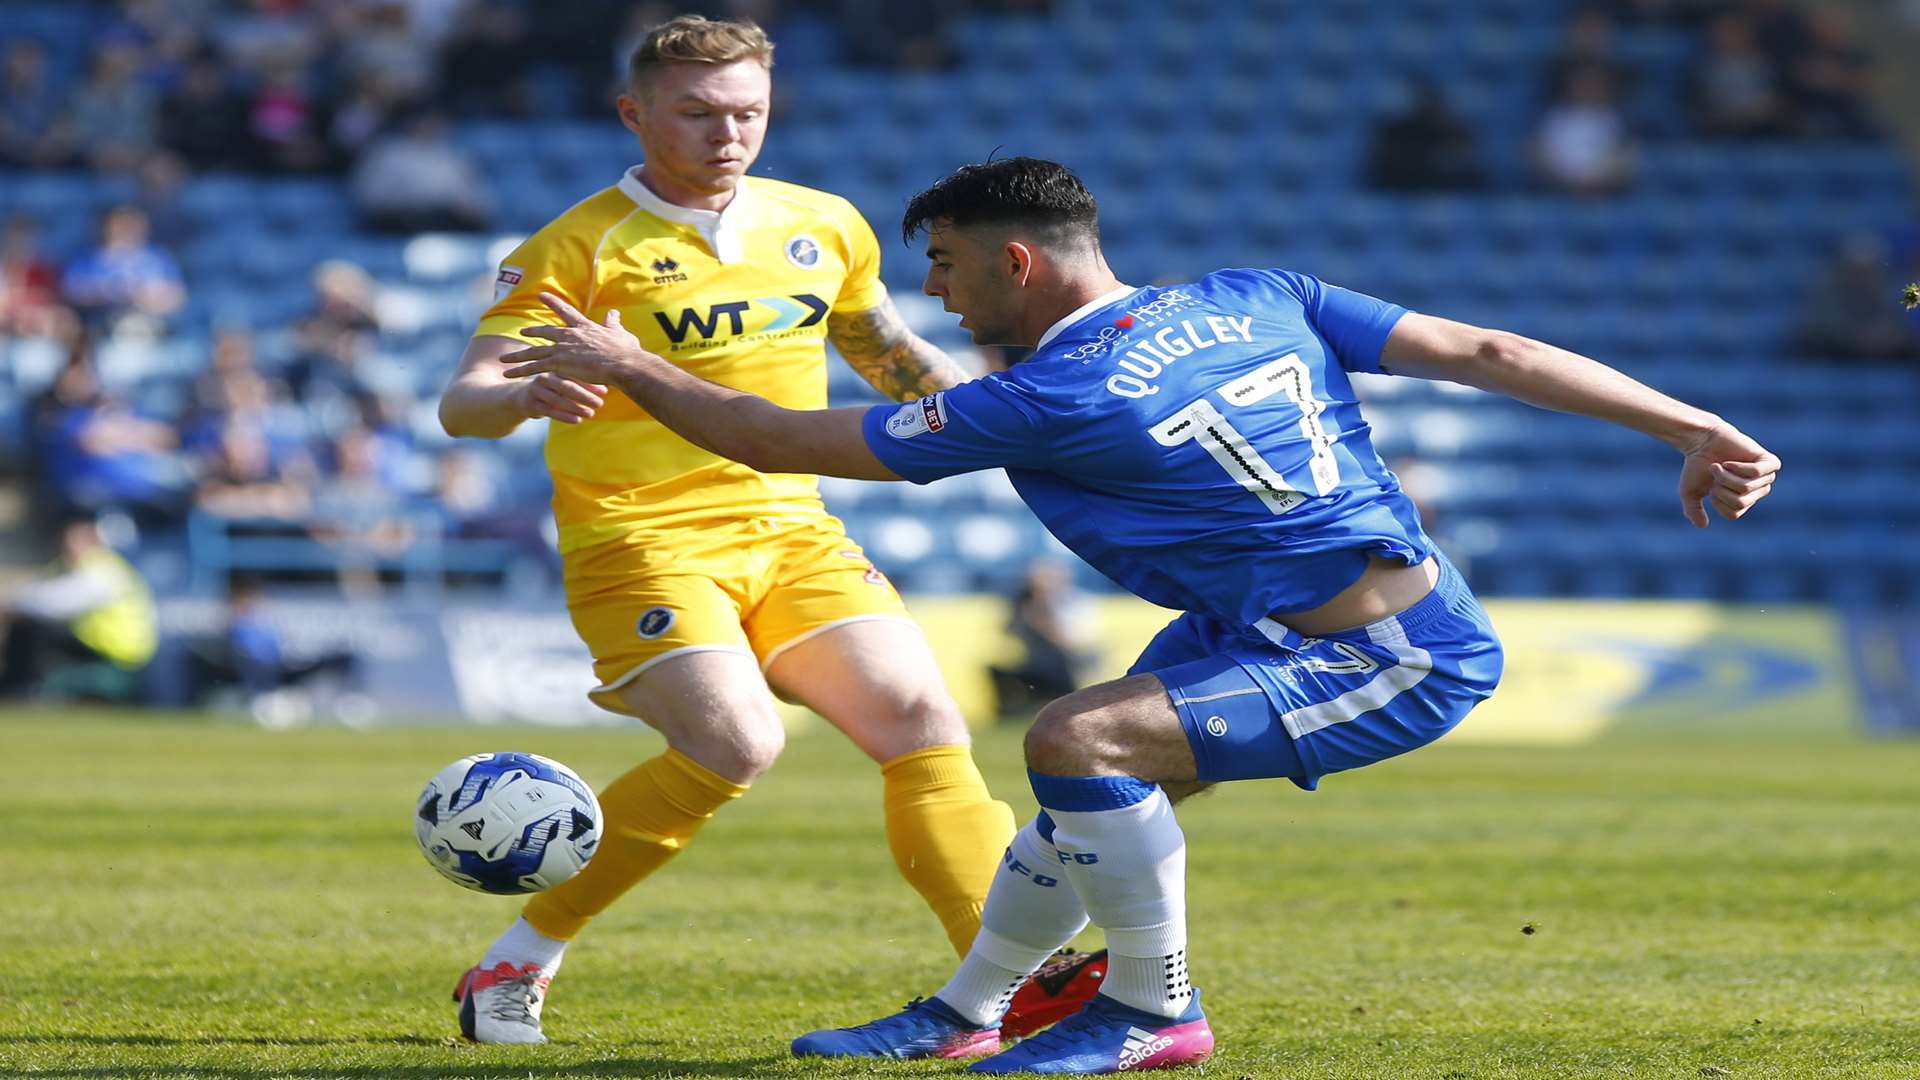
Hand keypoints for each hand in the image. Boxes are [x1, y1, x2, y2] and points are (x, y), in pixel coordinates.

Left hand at [502, 292, 659, 388]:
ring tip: (503, 359)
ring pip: (534, 351)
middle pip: (546, 332)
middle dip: (533, 331)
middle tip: (522, 331)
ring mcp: (563, 349)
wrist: (622, 363)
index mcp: (584, 327)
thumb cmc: (625, 351)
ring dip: (517, 356)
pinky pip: (534, 368)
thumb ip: (613, 323)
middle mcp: (570, 335)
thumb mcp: (620, 333)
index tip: (542, 295)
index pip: (565, 311)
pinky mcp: (559, 363)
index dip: (553, 302)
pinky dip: (520, 371)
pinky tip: (508, 374)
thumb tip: (614, 313)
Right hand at [511, 371, 605, 424]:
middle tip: (600, 403)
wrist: (519, 397)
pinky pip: (549, 411)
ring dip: (576, 407)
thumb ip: (581, 383)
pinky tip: (577, 420)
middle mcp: (544, 377)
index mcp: (553, 368)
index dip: (590, 383)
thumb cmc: (549, 389)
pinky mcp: (530, 404)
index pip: (574, 374)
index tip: (606, 391)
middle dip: (585, 395)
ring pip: (557, 399)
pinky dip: (564, 416)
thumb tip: (608, 387)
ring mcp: (536, 390)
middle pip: (566, 385)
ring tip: (591, 414)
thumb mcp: (562, 382)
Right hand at [1678, 422, 1779, 527]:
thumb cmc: (1696, 465)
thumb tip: (1702, 525)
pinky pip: (1755, 473)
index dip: (1717, 501)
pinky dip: (1737, 467)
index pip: (1733, 513)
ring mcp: (1766, 477)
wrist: (1701, 441)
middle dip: (1721, 487)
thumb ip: (1693, 510)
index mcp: (1742, 501)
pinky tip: (1729, 461)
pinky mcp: (1770, 462)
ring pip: (1746, 488)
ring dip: (1726, 476)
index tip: (1711, 486)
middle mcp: (1757, 491)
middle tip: (1715, 472)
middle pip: (1740, 502)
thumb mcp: (1690, 492)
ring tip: (1719, 465)